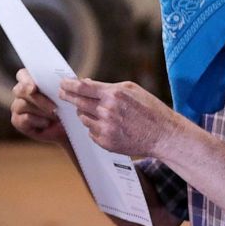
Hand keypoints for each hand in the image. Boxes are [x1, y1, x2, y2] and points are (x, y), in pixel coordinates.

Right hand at [10, 69, 67, 144]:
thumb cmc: (66, 106)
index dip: (26, 80)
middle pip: (21, 90)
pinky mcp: (17, 120)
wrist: (66, 127)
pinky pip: (24, 119)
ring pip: (22, 105)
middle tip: (54, 108)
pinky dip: (38, 121)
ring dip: (41, 111)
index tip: (34, 88)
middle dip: (38, 99)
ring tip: (56, 116)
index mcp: (30, 80)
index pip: (22, 75)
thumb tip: (71, 81)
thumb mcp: (67, 94)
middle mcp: (20, 92)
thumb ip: (64, 85)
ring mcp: (17, 106)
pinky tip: (47, 124)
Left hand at [58, 78, 176, 156]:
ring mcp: (106, 128)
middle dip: (68, 97)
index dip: (68, 85)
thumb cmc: (149, 109)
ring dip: (85, 113)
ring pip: (83, 118)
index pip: (82, 88)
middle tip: (62, 94)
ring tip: (98, 111)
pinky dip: (95, 127)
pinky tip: (108, 125)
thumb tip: (85, 83)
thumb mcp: (131, 89)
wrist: (162, 134)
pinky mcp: (106, 142)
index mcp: (114, 94)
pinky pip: (91, 132)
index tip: (62, 84)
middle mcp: (108, 111)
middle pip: (78, 102)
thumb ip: (107, 86)